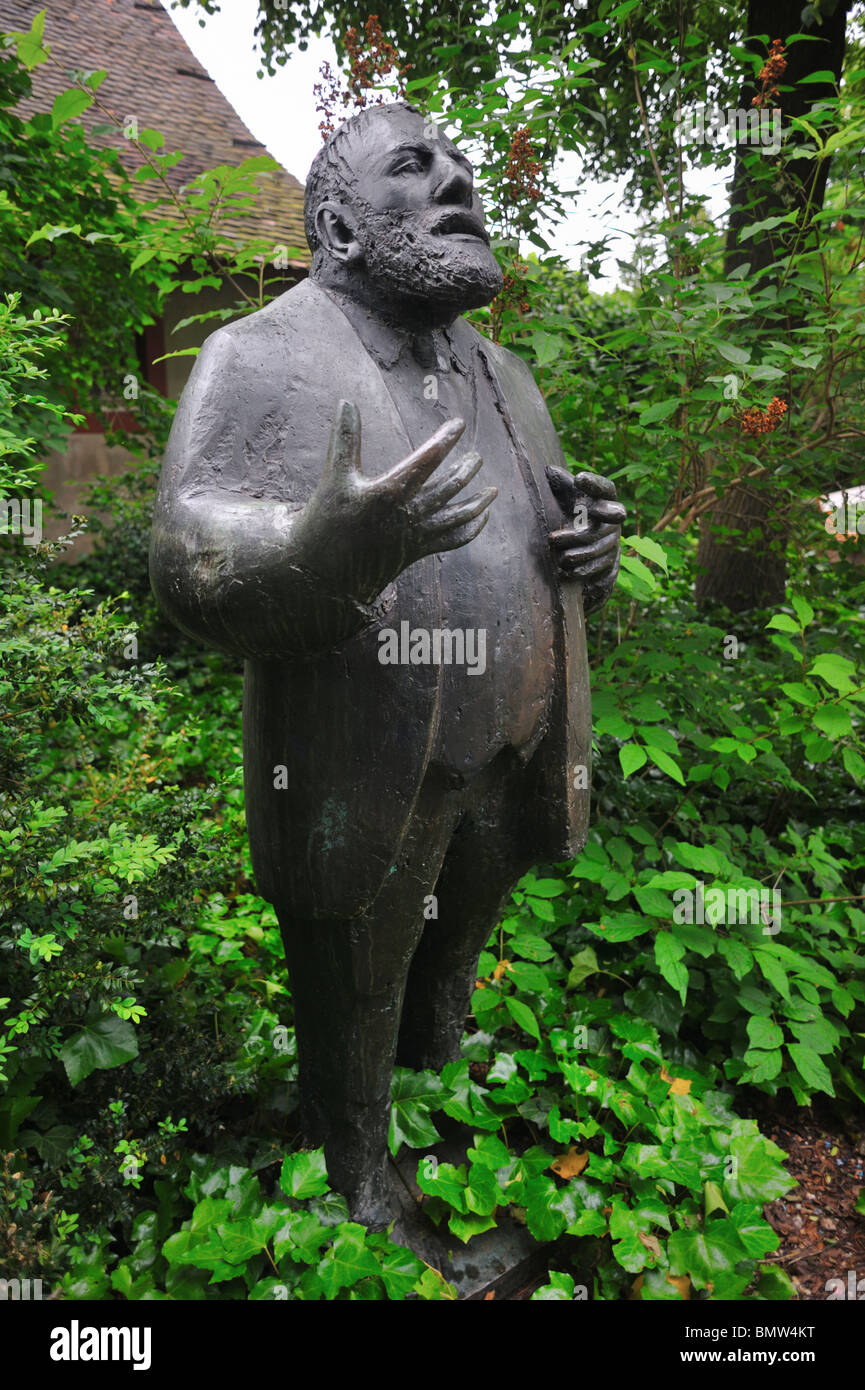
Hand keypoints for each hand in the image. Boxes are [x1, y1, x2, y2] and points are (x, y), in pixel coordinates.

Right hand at [292, 401, 496, 607]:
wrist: (321, 568)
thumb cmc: (325, 518)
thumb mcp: (333, 475)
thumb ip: (345, 437)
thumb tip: (347, 401)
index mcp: (390, 491)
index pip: (427, 458)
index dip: (446, 438)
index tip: (459, 424)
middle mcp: (408, 514)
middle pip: (450, 487)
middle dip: (467, 470)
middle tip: (477, 457)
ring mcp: (415, 535)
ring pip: (457, 516)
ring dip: (478, 502)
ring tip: (493, 491)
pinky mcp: (416, 551)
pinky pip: (452, 541)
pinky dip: (470, 530)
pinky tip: (481, 519)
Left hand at [546, 465, 624, 615]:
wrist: (579, 546)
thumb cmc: (572, 513)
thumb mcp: (567, 498)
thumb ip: (562, 485)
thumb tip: (549, 471)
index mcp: (605, 500)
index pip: (606, 488)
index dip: (595, 484)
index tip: (578, 478)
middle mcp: (614, 520)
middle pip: (598, 528)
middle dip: (577, 535)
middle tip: (552, 539)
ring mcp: (613, 542)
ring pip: (599, 550)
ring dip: (578, 555)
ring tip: (559, 559)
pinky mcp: (611, 563)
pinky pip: (602, 569)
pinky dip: (585, 571)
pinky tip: (568, 572)